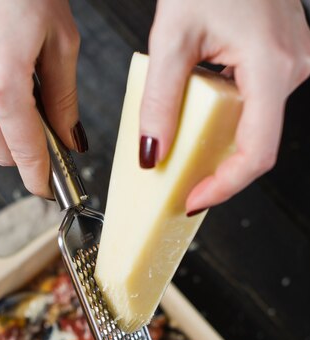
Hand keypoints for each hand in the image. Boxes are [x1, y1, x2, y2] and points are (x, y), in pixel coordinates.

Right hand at [0, 0, 86, 197]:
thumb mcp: (61, 41)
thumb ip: (65, 100)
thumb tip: (70, 138)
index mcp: (2, 88)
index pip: (25, 154)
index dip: (41, 178)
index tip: (52, 190)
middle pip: (1, 152)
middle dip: (27, 155)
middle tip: (54, 141)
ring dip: (11, 131)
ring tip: (36, 100)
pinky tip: (14, 84)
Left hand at [140, 0, 309, 213]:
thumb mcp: (173, 36)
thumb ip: (159, 100)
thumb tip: (152, 154)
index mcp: (271, 67)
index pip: (256, 153)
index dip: (224, 186)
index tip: (193, 198)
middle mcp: (292, 69)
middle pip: (256, 144)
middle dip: (216, 168)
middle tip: (182, 178)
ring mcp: (292, 64)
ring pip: (257, 127)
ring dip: (220, 143)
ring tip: (185, 144)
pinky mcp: (283, 61)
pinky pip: (257, 106)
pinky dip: (228, 120)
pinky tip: (202, 115)